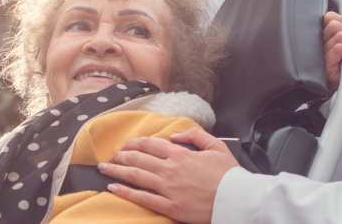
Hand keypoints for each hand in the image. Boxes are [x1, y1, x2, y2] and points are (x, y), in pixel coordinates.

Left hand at [99, 127, 239, 223]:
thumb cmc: (229, 175)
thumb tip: (175, 136)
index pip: (150, 145)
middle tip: (110, 158)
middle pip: (138, 160)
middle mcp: (171, 170)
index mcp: (181, 154)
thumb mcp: (216, 146)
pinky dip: (126, 192)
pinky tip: (113, 188)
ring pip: (136, 177)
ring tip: (104, 169)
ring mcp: (169, 189)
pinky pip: (143, 198)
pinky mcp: (170, 206)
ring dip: (116, 171)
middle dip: (120, 157)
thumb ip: (194, 136)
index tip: (125, 146)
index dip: (134, 144)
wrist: (237, 200)